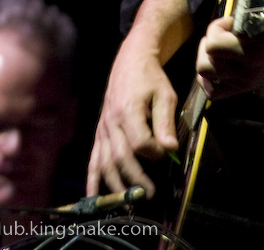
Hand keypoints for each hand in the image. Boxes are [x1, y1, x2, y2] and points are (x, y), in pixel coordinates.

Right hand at [86, 35, 178, 197]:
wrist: (129, 63)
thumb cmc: (150, 78)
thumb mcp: (165, 94)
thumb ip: (165, 121)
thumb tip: (170, 148)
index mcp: (128, 110)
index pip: (139, 141)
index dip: (153, 154)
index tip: (166, 156)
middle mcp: (111, 122)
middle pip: (120, 157)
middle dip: (135, 178)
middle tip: (150, 194)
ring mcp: (102, 129)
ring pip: (105, 163)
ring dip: (116, 185)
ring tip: (129, 202)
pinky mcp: (98, 134)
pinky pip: (93, 160)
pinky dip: (93, 180)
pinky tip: (94, 197)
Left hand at [196, 0, 263, 99]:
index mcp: (251, 48)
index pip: (212, 44)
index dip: (216, 29)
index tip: (231, 21)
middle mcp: (248, 69)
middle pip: (205, 65)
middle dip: (209, 46)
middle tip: (224, 35)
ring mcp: (248, 80)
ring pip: (207, 79)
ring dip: (209, 62)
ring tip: (222, 49)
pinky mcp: (250, 86)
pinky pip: (217, 94)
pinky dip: (211, 82)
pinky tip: (219, 67)